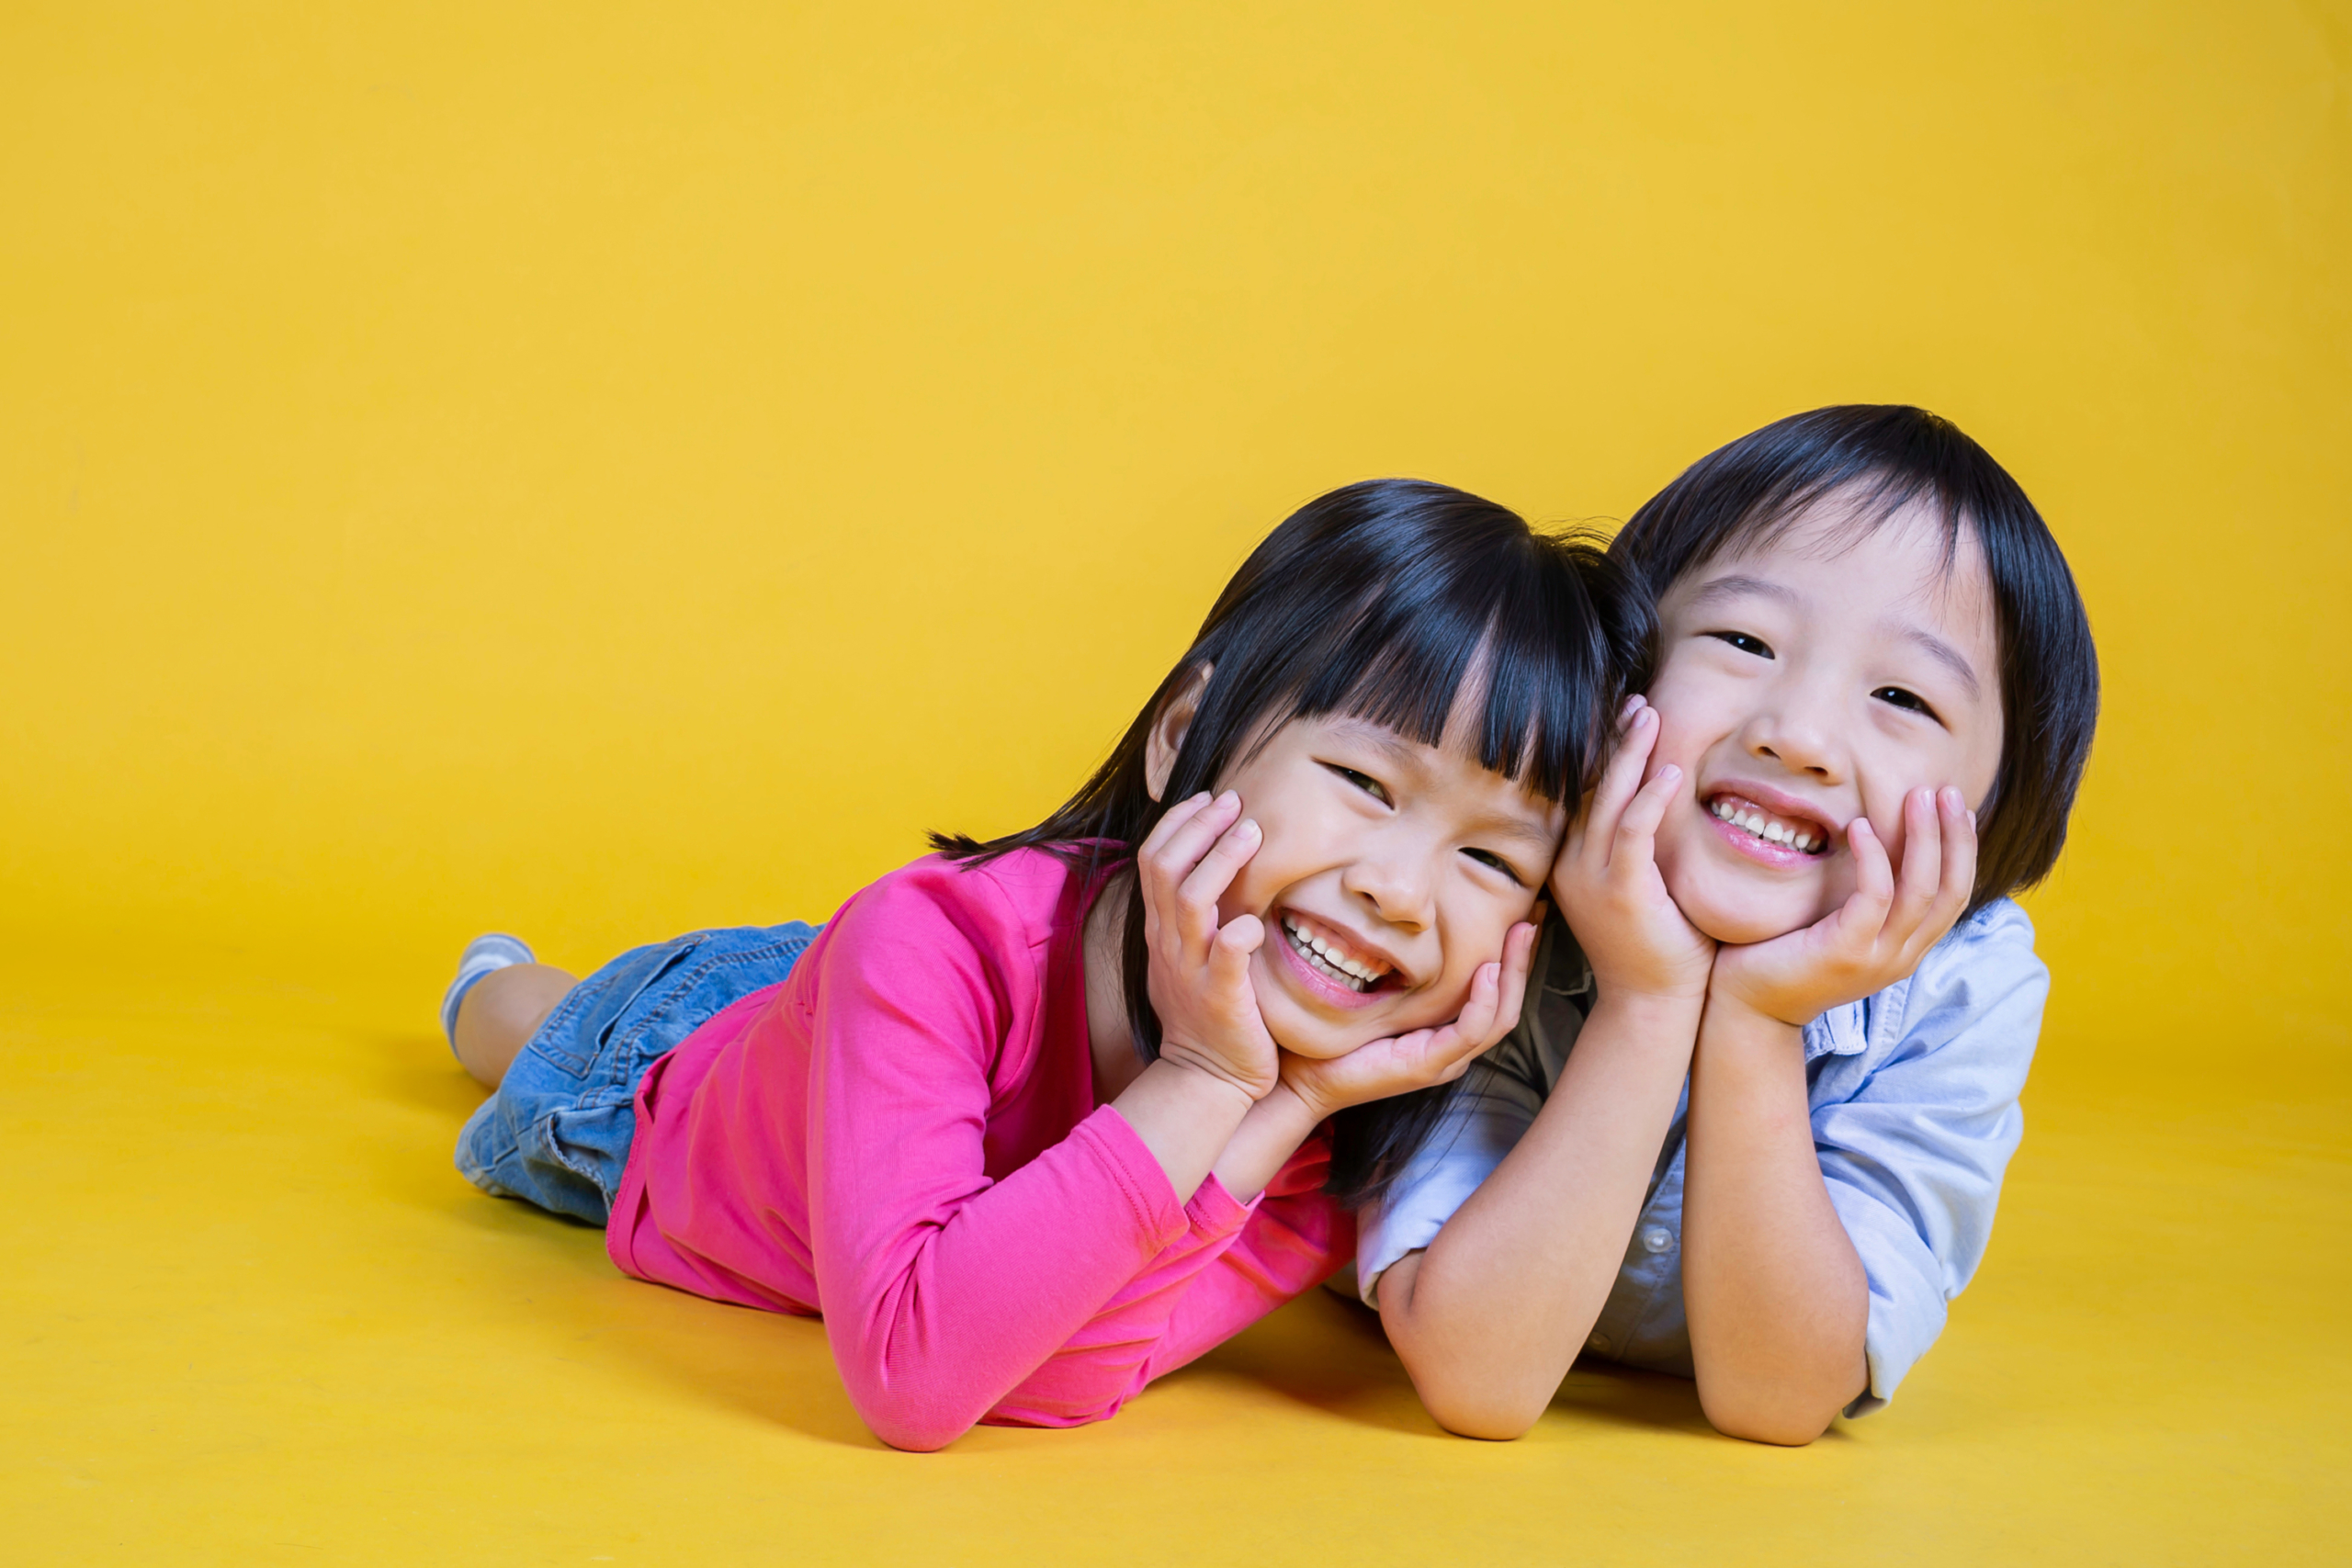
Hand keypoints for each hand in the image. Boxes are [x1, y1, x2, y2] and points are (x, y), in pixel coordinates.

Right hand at [1138, 789, 1280, 1101]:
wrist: (1205, 1079)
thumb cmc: (1207, 1012)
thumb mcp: (1187, 955)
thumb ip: (1192, 914)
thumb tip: (1213, 863)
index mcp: (1160, 930)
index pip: (1153, 858)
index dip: (1179, 821)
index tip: (1211, 798)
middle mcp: (1169, 943)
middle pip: (1167, 867)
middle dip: (1200, 825)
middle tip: (1235, 802)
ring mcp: (1192, 969)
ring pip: (1192, 899)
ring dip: (1221, 859)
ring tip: (1252, 831)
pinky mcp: (1222, 997)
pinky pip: (1226, 956)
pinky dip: (1239, 933)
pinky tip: (1256, 920)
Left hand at [1277, 919, 1539, 1121]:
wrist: (1302, 1078)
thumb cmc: (1332, 1035)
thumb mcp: (1372, 992)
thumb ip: (1396, 967)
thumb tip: (1405, 920)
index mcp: (1443, 1032)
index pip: (1494, 993)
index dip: (1512, 956)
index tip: (1522, 913)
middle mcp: (1452, 1048)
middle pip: (1507, 1002)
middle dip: (1522, 958)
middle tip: (1534, 915)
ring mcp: (1443, 1060)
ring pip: (1498, 1016)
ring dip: (1513, 973)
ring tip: (1521, 933)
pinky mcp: (1427, 1066)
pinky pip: (1469, 1032)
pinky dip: (1483, 1001)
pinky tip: (1488, 972)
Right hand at [1555, 697, 1714, 1004]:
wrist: (1653, 1003)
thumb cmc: (1656, 947)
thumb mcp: (1635, 888)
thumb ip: (1633, 848)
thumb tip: (1650, 804)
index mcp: (1571, 862)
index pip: (1581, 792)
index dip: (1599, 750)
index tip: (1623, 716)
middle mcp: (1572, 864)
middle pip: (1588, 785)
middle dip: (1614, 739)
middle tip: (1636, 701)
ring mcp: (1593, 877)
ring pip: (1608, 798)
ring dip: (1631, 753)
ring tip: (1650, 715)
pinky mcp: (1623, 890)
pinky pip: (1634, 830)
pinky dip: (1650, 797)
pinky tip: (1670, 771)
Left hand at [1710, 785, 1975, 1027]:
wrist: (1746, 1008)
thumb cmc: (1783, 956)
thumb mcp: (1837, 926)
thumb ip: (1863, 898)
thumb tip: (1874, 839)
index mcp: (1905, 949)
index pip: (1954, 896)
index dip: (1961, 849)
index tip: (1956, 807)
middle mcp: (1901, 957)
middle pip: (1950, 891)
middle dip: (1955, 836)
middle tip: (1947, 789)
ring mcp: (1876, 958)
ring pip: (1921, 891)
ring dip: (1924, 838)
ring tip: (1917, 795)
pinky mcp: (1845, 953)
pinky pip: (1874, 898)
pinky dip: (1872, 858)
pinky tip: (1860, 826)